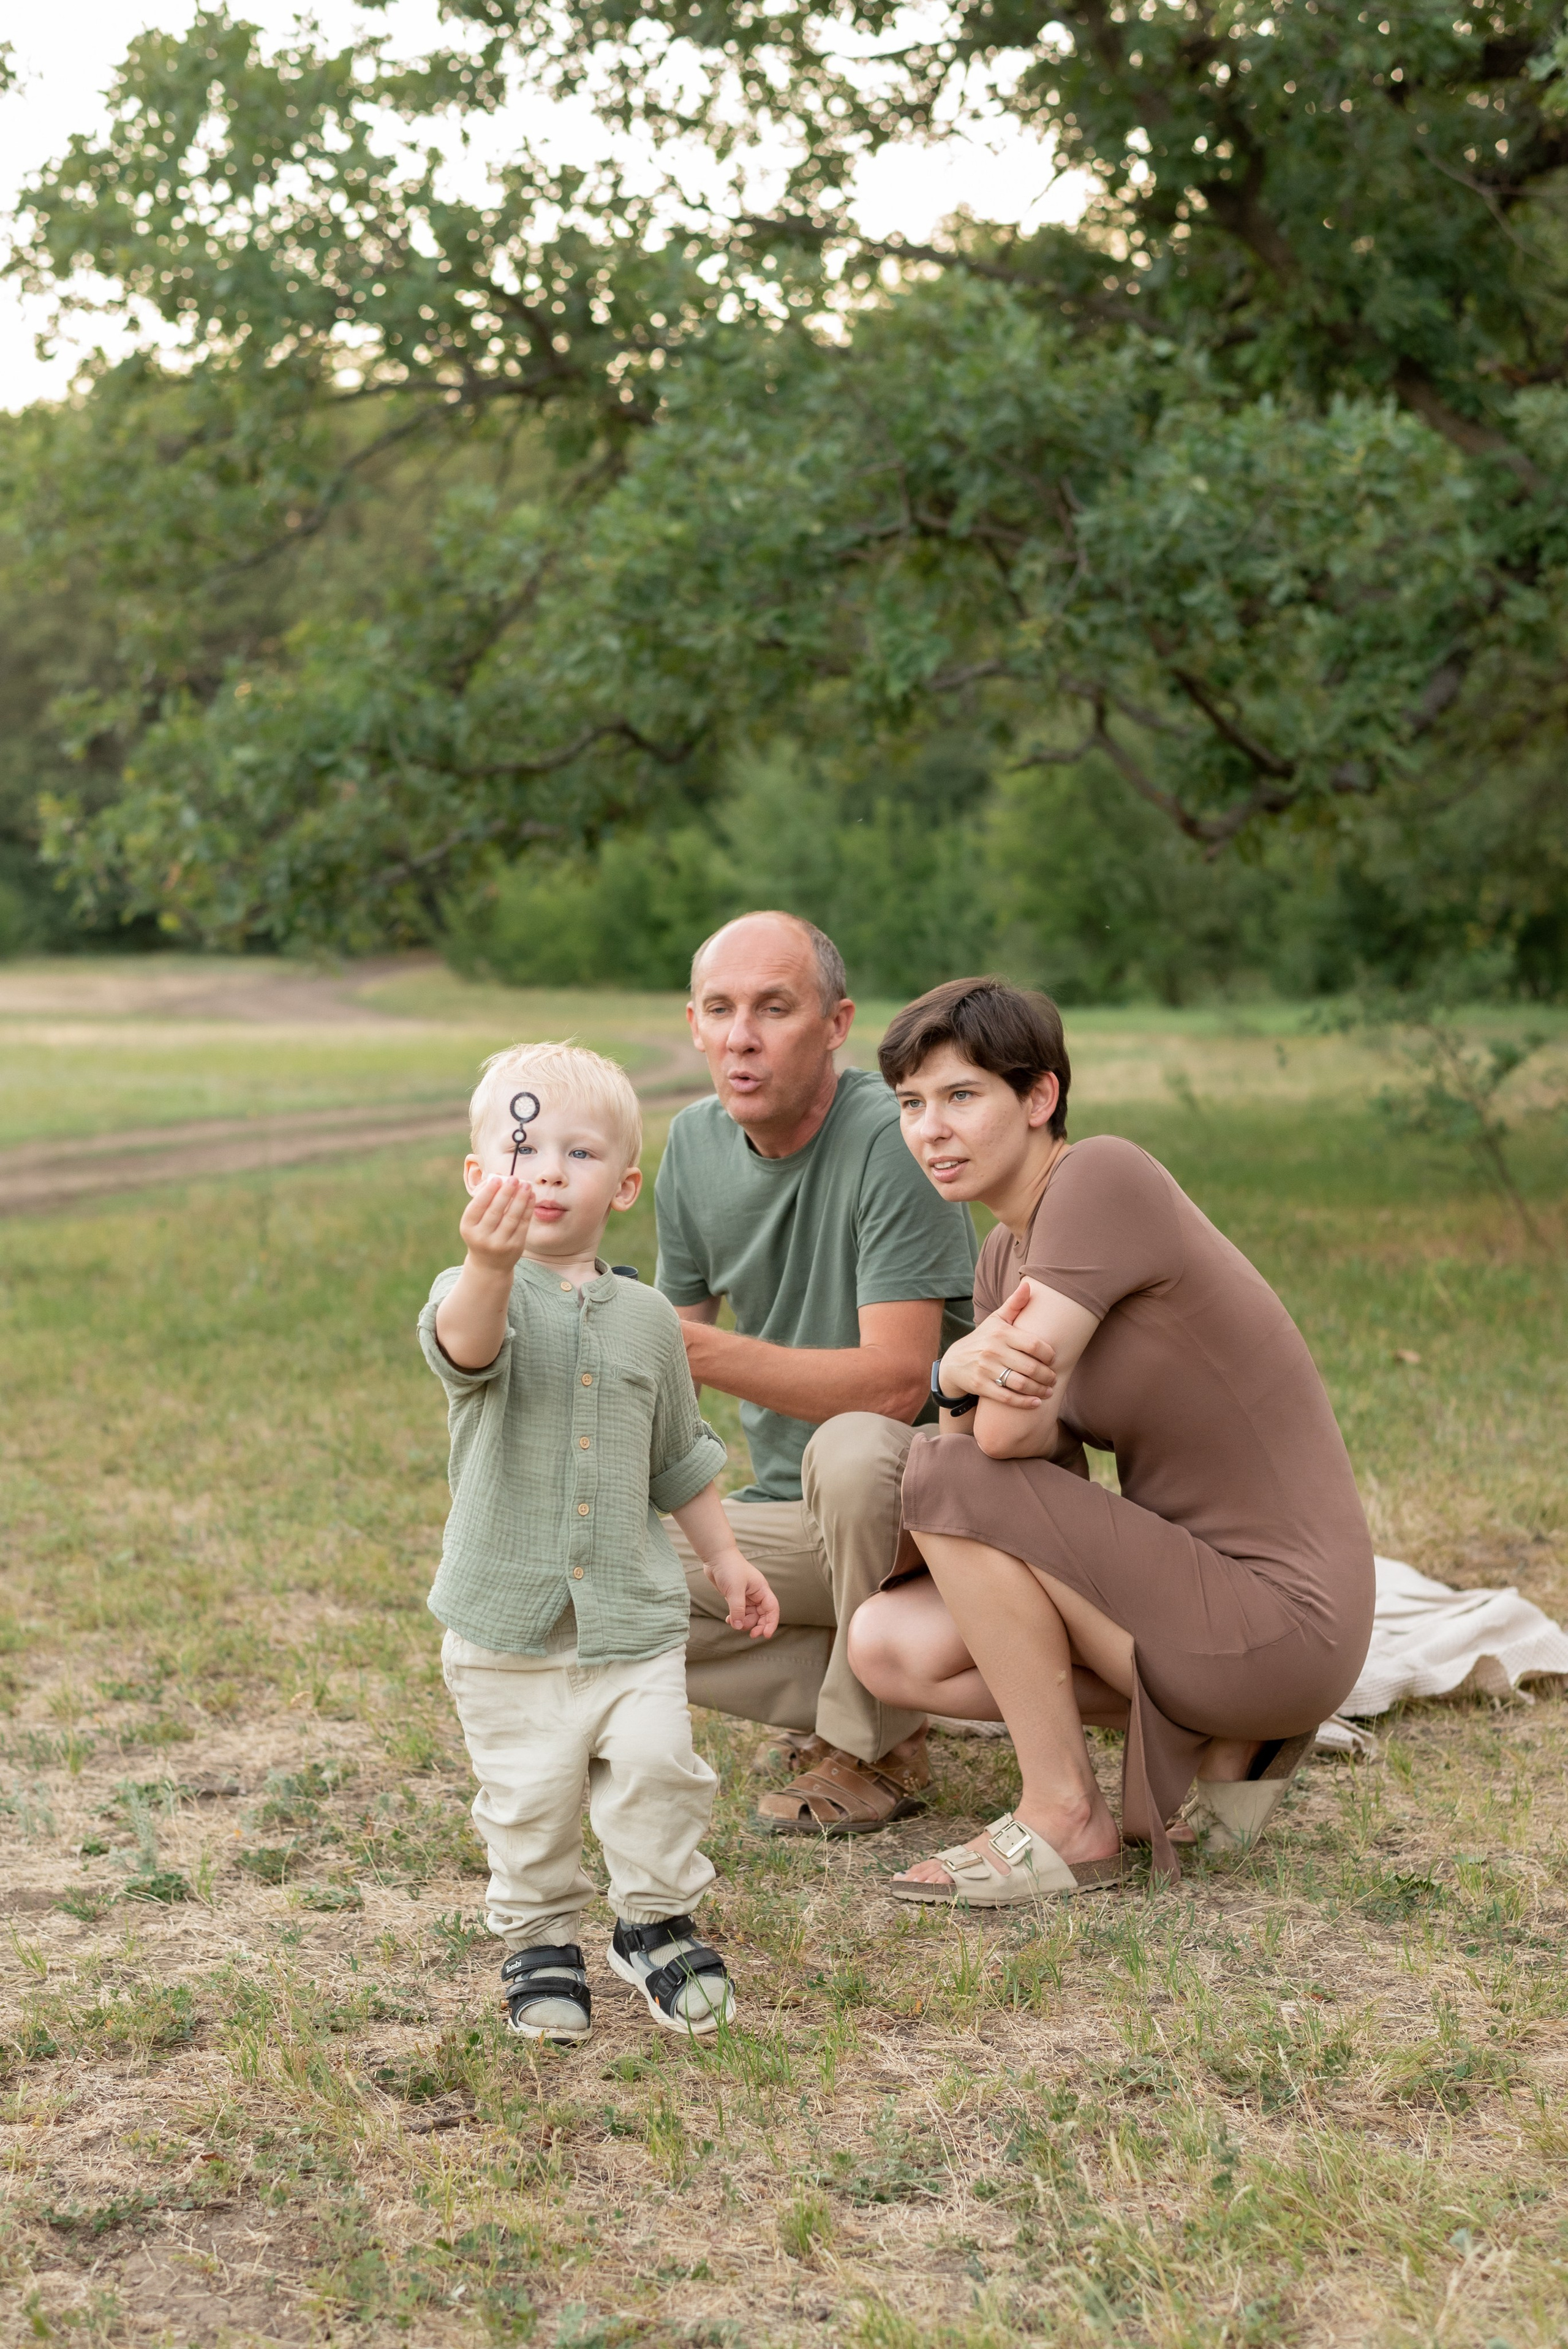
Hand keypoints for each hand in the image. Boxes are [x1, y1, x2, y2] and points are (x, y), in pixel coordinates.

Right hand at [459, 1173, 534, 1273]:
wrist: (489, 1264)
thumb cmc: (482, 1233)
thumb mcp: (475, 1221)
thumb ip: (484, 1201)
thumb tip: (499, 1177)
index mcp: (468, 1228)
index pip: (478, 1207)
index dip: (488, 1192)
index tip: (498, 1178)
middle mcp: (482, 1237)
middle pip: (496, 1211)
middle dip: (506, 1193)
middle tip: (514, 1178)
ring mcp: (499, 1244)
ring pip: (512, 1217)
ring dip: (520, 1199)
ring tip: (526, 1185)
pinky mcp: (515, 1247)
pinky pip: (523, 1224)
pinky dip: (528, 1209)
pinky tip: (531, 1197)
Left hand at [704, 1548, 779, 1639]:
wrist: (716, 1556)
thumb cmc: (729, 1568)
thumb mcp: (735, 1590)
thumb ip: (738, 1609)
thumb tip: (739, 1626)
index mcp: (761, 1589)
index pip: (772, 1609)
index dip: (771, 1622)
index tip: (766, 1635)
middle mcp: (756, 1593)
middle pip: (762, 1615)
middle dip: (758, 1625)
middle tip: (751, 1635)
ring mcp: (746, 1596)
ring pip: (750, 1615)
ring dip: (744, 1622)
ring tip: (733, 1623)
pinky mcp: (735, 1597)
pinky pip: (740, 1612)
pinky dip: (736, 1618)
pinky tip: (728, 1620)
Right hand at [938, 1280, 1056, 1411]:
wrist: (954, 1362)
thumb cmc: (982, 1339)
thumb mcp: (996, 1319)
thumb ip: (1014, 1304)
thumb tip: (1028, 1285)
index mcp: (1001, 1333)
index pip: (1033, 1344)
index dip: (1048, 1354)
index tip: (1053, 1359)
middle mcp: (993, 1350)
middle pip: (1030, 1366)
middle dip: (1047, 1375)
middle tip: (1054, 1378)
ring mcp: (986, 1369)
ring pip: (1021, 1383)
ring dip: (1039, 1390)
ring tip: (1048, 1391)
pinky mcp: (980, 1386)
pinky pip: (1007, 1397)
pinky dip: (1024, 1402)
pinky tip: (1036, 1402)